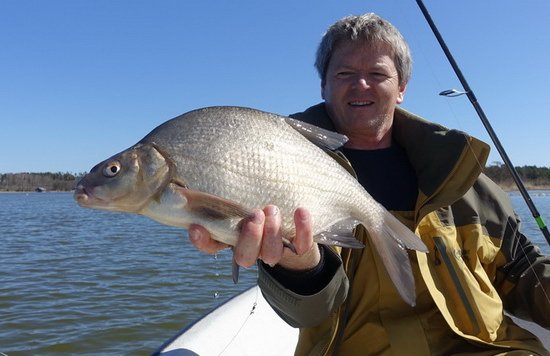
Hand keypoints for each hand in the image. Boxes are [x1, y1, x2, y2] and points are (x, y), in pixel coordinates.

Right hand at [188, 205, 319, 270]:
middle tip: (254, 215)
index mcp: (231, 239)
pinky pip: (302, 245)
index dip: (203, 241)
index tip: (197, 227)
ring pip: (271, 253)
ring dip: (272, 232)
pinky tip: (300, 211)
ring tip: (271, 209)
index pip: (211, 246)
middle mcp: (251, 249)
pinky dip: (302, 228)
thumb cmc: (255, 207)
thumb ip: (222, 195)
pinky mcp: (297, 247)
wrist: (291, 227)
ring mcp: (274, 250)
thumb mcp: (237, 200)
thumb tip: (202, 173)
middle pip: (245, 257)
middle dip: (250, 237)